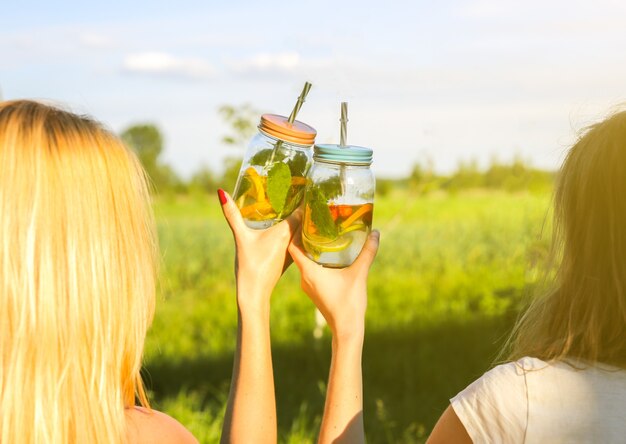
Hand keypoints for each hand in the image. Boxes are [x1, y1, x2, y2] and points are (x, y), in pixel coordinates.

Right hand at [218, 189, 301, 312]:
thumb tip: (221, 192)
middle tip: (301, 187)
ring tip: (297, 201)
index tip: (305, 182)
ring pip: (302, 228)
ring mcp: (293, 249)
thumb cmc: (249, 265)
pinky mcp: (289, 256)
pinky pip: (297, 237)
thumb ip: (232, 214)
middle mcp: (293, 240)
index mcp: (286, 232)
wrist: (255, 293)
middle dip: (304, 203)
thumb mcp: (240, 237)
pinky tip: (289, 222)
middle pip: (304, 217)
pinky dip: (296, 228)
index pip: (302, 209)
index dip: (305, 195)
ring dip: (301, 216)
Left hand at [288, 229, 379, 340]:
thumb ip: (367, 252)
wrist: (346, 329)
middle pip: (298, 252)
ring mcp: (308, 286)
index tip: (304, 220)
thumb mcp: (359, 274)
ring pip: (304, 262)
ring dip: (311, 250)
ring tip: (322, 236)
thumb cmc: (349, 303)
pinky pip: (310, 271)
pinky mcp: (314, 291)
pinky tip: (328, 255)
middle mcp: (304, 278)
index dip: (296, 232)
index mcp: (309, 272)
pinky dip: (316, 261)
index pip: (293, 247)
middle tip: (316, 223)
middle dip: (305, 238)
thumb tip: (376, 233)